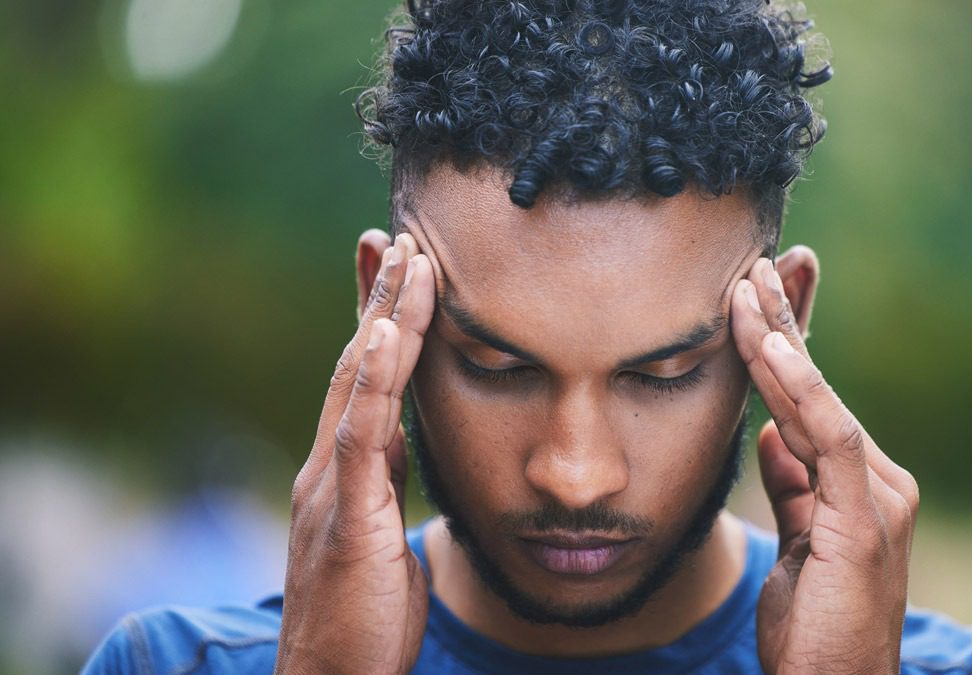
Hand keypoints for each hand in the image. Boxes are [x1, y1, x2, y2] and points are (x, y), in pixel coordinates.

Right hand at [275, 234, 434, 674]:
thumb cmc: (362, 616)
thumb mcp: (381, 532)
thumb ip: (384, 481)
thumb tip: (403, 441)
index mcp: (346, 467)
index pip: (365, 377)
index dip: (379, 320)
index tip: (396, 268)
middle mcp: (330, 465)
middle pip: (358, 363)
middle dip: (378, 298)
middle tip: (398, 236)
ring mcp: (331, 487)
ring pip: (359, 385)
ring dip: (384, 317)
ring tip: (406, 258)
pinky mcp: (344, 519)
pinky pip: (360, 438)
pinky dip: (372, 381)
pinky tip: (384, 333)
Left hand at [732, 256, 918, 673]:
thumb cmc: (817, 630)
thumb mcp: (797, 547)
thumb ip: (793, 489)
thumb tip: (773, 436)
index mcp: (854, 485)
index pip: (811, 400)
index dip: (784, 347)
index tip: (755, 297)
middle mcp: (876, 479)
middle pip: (817, 387)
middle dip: (785, 323)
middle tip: (754, 266)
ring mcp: (878, 496)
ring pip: (817, 400)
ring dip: (778, 341)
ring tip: (746, 288)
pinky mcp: (868, 517)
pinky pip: (829, 437)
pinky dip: (799, 388)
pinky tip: (771, 347)